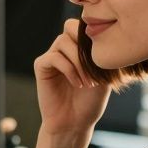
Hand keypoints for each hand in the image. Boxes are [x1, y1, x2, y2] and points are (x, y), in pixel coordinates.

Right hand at [34, 19, 109, 137]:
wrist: (75, 122)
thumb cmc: (91, 101)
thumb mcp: (105, 75)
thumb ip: (102, 53)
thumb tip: (102, 35)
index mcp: (79, 46)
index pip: (84, 25)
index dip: (95, 37)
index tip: (105, 60)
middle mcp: (64, 47)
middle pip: (70, 26)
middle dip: (85, 46)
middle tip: (96, 68)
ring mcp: (52, 55)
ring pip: (63, 41)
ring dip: (78, 61)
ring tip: (88, 81)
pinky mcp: (41, 66)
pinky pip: (54, 57)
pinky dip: (68, 69)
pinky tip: (77, 84)